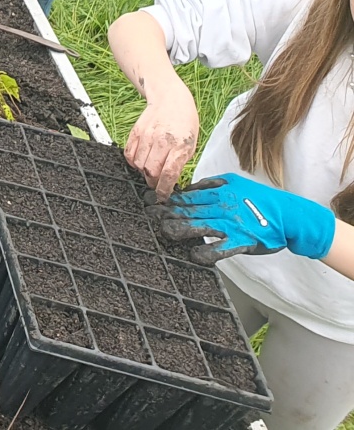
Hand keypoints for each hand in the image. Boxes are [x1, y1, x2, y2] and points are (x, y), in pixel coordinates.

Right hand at [123, 86, 199, 197]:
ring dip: (143, 172)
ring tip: (149, 171)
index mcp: (180, 146)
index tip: (162, 196)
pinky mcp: (135, 132)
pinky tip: (140, 161)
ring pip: (138, 164)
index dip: (164, 189)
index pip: (168, 174)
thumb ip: (180, 162)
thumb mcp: (191, 144)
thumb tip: (171, 180)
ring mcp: (146, 136)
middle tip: (156, 185)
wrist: (171, 99)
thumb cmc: (185, 122)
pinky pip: (128, 153)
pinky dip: (133, 162)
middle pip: (150, 171)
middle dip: (152, 182)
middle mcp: (162, 141)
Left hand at [156, 173, 337, 263]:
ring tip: (165, 232)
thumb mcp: (235, 183)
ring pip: (201, 225)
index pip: (187, 195)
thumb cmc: (260, 200)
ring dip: (181, 229)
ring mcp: (232, 224)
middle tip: (148, 216)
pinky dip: (207, 252)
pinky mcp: (243, 241)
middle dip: (166, 212)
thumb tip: (188, 189)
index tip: (149, 202)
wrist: (290, 216)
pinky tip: (193, 255)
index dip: (166, 199)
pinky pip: (221, 248)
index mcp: (220, 191)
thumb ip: (211, 186)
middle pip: (189, 209)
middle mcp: (223, 206)